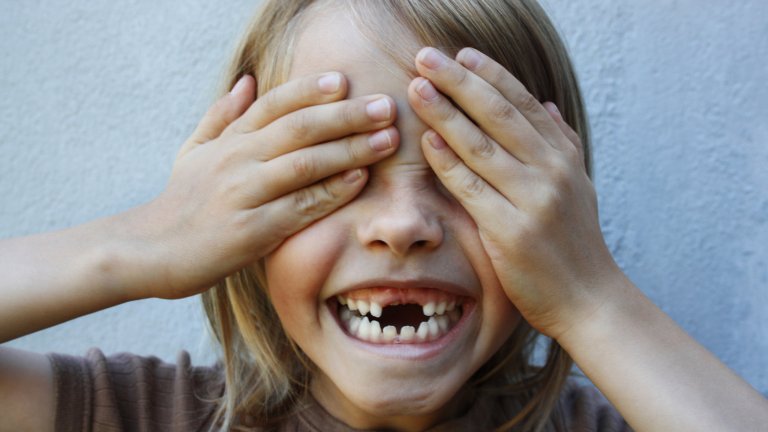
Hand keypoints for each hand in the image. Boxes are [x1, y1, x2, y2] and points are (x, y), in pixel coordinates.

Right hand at [130, 73, 398, 298]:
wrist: (147, 251)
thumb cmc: (178, 201)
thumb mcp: (192, 151)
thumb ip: (221, 116)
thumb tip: (248, 80)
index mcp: (228, 141)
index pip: (274, 104)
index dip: (309, 90)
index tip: (344, 79)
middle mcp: (238, 160)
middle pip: (299, 128)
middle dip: (347, 115)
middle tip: (386, 106)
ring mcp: (245, 194)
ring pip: (305, 164)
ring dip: (351, 149)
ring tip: (387, 139)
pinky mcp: (253, 231)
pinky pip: (300, 207)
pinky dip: (332, 191)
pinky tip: (360, 179)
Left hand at [408, 47, 618, 339]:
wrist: (587, 299)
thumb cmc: (575, 243)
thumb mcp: (578, 186)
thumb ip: (561, 142)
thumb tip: (546, 104)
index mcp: (563, 157)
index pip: (523, 104)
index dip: (492, 75)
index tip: (462, 53)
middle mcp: (551, 171)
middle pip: (499, 115)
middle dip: (460, 82)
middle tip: (427, 57)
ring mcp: (532, 200)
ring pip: (481, 146)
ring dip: (445, 113)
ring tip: (418, 88)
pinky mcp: (510, 231)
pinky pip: (471, 188)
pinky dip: (448, 161)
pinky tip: (427, 140)